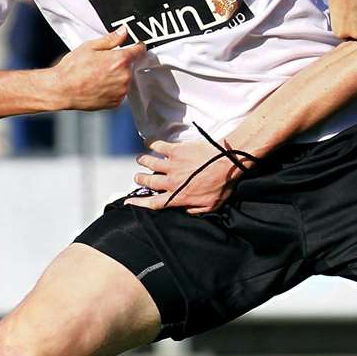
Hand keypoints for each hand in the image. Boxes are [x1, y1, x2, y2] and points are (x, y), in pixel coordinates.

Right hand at [52, 29, 145, 110]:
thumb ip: (111, 39)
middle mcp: (124, 77)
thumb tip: (123, 32)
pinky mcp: (117, 102)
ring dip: (117, 77)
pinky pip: (120, 92)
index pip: (139, 51)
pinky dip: (113, 89)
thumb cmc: (73, 68)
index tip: (136, 46)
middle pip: (130, 66)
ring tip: (99, 75)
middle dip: (121, 64)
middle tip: (104, 64)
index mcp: (120, 60)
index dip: (137, 47)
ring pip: (125, 80)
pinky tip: (99, 85)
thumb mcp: (90, 47)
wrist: (63, 89)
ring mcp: (122, 91)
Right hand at [123, 139, 248, 213]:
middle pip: (147, 181)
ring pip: (149, 163)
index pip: (153, 203)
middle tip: (138, 177)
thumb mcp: (211, 206)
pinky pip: (158, 146)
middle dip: (139, 180)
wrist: (227, 162)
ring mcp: (172, 164)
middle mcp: (170, 181)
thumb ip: (195, 210)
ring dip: (143, 161)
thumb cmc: (222, 184)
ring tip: (140, 160)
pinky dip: (152, 145)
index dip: (139, 203)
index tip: (129, 202)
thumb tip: (184, 211)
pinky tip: (151, 144)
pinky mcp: (176, 150)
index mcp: (178, 196)